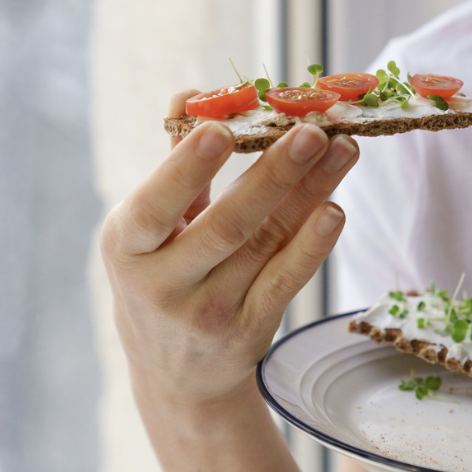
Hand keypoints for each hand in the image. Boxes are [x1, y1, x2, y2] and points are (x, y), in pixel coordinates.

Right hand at [101, 89, 358, 407]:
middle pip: (227, 225)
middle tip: (311, 131)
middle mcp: (164, 284)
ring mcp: (209, 312)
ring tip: (343, 149)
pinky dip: (312, 246)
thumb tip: (192, 94)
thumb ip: (175, 163)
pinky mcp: (250, 330)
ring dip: (310, 193)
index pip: (156, 206)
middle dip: (273, 175)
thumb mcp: (148, 228)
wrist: (175, 376)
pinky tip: (335, 209)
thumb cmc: (161, 275)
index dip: (187, 168)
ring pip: (267, 244)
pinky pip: (287, 280)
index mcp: (128, 245)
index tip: (222, 128)